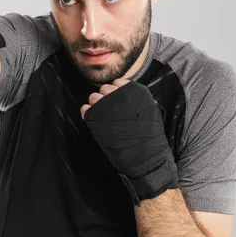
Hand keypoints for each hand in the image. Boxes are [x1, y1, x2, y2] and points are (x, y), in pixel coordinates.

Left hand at [81, 78, 178, 204]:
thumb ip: (137, 99)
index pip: (118, 82)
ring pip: (93, 97)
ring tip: (103, 117)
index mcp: (134, 92)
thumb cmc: (149, 134)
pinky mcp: (95, 117)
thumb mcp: (149, 110)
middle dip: (105, 98)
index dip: (116, 92)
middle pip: (104, 88)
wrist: (143, 153)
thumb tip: (123, 93)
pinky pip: (85, 109)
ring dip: (96, 105)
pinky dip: (87, 113)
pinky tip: (94, 120)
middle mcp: (118, 95)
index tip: (118, 101)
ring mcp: (105, 105)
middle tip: (110, 111)